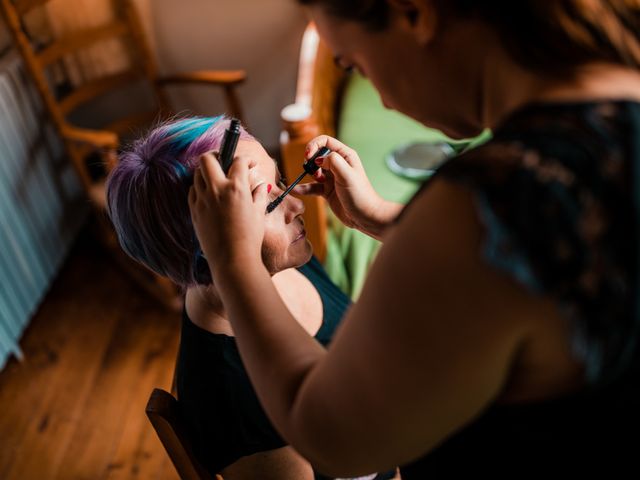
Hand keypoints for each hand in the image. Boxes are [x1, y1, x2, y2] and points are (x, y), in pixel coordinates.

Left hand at [189, 152, 268, 275]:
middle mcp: (216, 190)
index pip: (238, 160)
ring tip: (218, 179)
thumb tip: (259, 183)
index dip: (246, 159)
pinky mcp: (194, 211)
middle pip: (208, 158)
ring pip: (197, 173)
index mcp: (236, 188)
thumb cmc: (250, 238)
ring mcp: (202, 200)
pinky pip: (193, 191)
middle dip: (217, 155)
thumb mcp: (259, 212)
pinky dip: (200, 188)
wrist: (233, 260)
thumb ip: (259, 193)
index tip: (249, 164)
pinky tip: (210, 195)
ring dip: (208, 172)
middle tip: (225, 162)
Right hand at [293, 136, 390, 235]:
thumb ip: (333, 162)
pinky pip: (312, 186)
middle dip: (311, 161)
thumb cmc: (360, 195)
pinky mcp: (327, 191)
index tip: (308, 156)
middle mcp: (338, 165)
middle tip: (314, 172)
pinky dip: (304, 188)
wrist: (365, 217)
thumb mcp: (347, 175)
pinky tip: (296, 190)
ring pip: (314, 171)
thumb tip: (319, 159)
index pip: (325, 141)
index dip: (314, 145)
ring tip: (316, 181)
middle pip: (317, 155)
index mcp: (345, 156)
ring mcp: (332, 178)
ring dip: (308, 174)